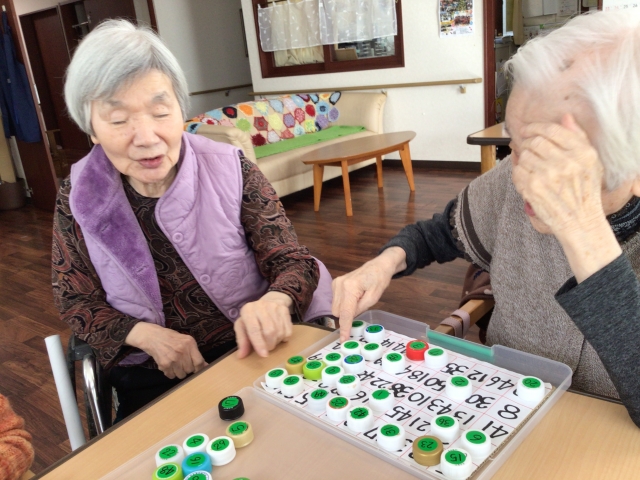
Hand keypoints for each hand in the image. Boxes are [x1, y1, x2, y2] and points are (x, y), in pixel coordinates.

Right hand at [125, 322, 206, 378]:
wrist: (152, 336)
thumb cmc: (171, 338)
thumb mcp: (186, 340)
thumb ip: (195, 353)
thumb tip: (206, 366)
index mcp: (190, 344)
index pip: (199, 362)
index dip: (200, 368)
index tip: (197, 369)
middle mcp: (182, 351)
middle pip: (190, 370)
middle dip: (187, 369)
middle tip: (182, 363)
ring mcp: (173, 359)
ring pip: (181, 375)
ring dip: (178, 372)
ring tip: (175, 364)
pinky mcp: (164, 364)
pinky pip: (171, 376)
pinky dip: (170, 373)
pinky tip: (168, 365)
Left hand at [234, 291, 293, 358]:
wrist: (269, 302)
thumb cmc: (252, 318)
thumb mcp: (242, 327)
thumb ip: (242, 341)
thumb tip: (241, 356)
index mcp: (248, 310)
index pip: (254, 329)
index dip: (259, 344)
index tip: (263, 355)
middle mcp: (261, 306)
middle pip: (270, 331)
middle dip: (269, 344)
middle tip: (267, 347)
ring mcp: (275, 307)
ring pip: (280, 332)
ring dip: (276, 341)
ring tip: (272, 340)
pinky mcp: (285, 310)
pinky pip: (288, 330)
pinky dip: (284, 338)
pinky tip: (279, 335)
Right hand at [332, 247, 406, 341]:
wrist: (377, 266)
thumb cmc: (378, 280)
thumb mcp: (373, 298)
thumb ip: (359, 309)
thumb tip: (349, 319)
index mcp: (350, 288)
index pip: (345, 313)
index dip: (344, 328)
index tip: (343, 339)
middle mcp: (339, 285)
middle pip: (337, 312)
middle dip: (347, 316)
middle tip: (360, 308)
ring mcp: (335, 283)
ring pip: (335, 308)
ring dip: (345, 310)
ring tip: (358, 300)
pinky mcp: (335, 284)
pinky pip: (335, 302)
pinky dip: (343, 304)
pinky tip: (353, 297)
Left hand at [512, 114, 621, 281]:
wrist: (579, 220)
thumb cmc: (585, 190)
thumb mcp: (591, 162)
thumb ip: (578, 138)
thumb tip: (565, 117)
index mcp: (582, 153)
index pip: (552, 130)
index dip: (535, 127)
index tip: (527, 128)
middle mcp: (565, 162)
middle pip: (534, 141)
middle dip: (527, 143)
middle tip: (526, 148)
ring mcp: (547, 175)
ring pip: (524, 155)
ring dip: (524, 159)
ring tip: (531, 167)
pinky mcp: (533, 187)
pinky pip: (517, 171)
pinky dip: (519, 172)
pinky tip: (528, 177)